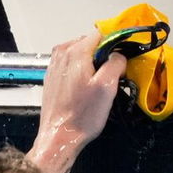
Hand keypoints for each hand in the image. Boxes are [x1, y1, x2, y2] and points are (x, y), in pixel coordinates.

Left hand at [28, 34, 125, 172]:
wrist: (59, 137)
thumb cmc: (83, 114)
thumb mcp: (107, 87)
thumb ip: (116, 63)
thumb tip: (119, 55)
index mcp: (75, 52)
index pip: (101, 34)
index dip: (115, 46)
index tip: (120, 63)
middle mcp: (61, 54)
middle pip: (90, 43)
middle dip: (103, 56)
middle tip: (110, 78)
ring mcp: (53, 66)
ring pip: (80, 55)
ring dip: (92, 64)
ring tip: (97, 86)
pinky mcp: (51, 78)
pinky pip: (71, 66)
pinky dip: (81, 72)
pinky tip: (85, 90)